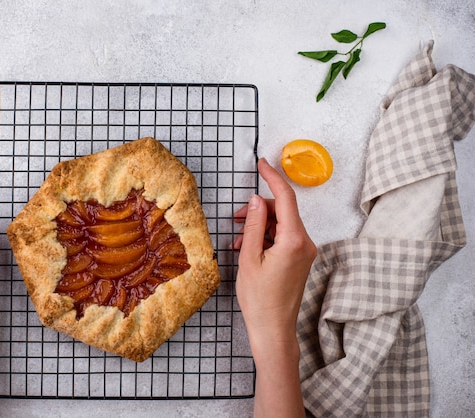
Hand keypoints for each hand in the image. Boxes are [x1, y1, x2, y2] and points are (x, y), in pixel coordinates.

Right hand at [232, 158, 315, 417]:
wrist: (273, 329)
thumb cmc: (259, 299)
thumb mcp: (249, 258)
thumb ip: (253, 225)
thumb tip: (254, 201)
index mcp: (294, 240)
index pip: (285, 197)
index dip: (272, 177)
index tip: (261, 163)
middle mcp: (306, 243)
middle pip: (282, 211)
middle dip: (257, 210)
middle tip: (234, 219)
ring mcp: (305, 252)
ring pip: (281, 225)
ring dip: (259, 226)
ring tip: (237, 240)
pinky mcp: (301, 260)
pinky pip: (283, 238)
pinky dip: (266, 238)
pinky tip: (247, 248)